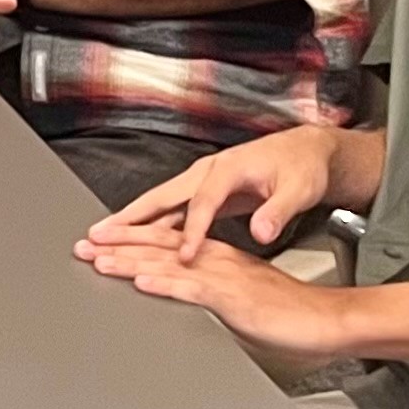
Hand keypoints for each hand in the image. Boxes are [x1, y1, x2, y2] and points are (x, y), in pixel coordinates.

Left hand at [74, 219, 359, 362]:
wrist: (327, 320)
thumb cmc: (288, 312)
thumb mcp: (237, 297)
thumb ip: (207, 291)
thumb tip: (178, 292)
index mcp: (218, 256)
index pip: (166, 242)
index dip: (130, 239)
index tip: (98, 239)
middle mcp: (217, 260)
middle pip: (160, 246)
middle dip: (119, 244)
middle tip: (82, 243)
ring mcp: (225, 278)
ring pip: (170, 265)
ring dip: (131, 261)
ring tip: (99, 258)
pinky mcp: (235, 300)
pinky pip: (196, 290)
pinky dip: (167, 285)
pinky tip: (143, 283)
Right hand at [79, 125, 347, 270]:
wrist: (307, 152)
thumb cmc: (303, 168)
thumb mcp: (299, 189)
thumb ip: (279, 211)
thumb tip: (262, 233)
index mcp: (228, 169)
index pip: (203, 203)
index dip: (193, 230)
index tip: (186, 256)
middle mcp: (208, 172)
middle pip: (162, 196)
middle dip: (130, 216)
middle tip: (101, 233)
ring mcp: (203, 182)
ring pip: (161, 203)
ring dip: (132, 221)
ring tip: (104, 237)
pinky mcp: (205, 194)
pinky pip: (172, 211)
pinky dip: (151, 225)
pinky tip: (137, 240)